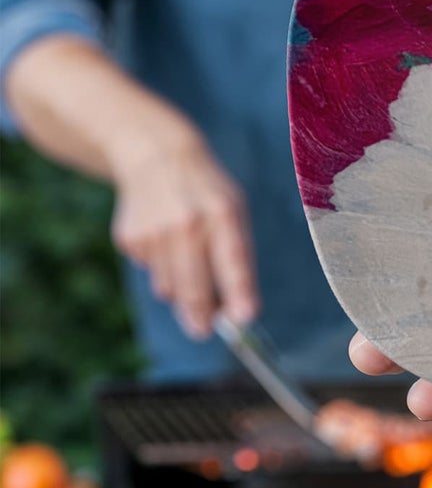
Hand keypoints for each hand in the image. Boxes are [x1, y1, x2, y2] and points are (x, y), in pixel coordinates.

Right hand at [109, 124, 258, 340]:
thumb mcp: (233, 208)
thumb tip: (235, 306)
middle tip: (204, 331)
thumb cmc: (207, 190)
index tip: (246, 318)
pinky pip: (150, 272)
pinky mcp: (130, 239)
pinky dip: (160, 267)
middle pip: (195, 286)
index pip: (234, 258)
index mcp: (221, 211)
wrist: (158, 156)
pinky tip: (164, 240)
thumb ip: (236, 253)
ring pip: (169, 287)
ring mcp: (154, 232)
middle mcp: (187, 223)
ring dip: (181, 290)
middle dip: (201, 315)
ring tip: (187, 261)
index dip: (240, 291)